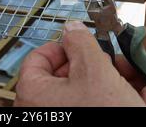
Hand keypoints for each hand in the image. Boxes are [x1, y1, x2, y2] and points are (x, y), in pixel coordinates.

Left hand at [14, 21, 145, 106]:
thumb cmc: (103, 118)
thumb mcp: (95, 72)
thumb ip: (81, 43)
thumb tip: (72, 28)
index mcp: (32, 91)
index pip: (38, 56)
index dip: (62, 46)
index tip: (79, 43)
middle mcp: (36, 109)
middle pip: (55, 74)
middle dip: (83, 64)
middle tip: (102, 63)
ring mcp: (52, 118)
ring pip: (69, 91)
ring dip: (92, 82)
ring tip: (113, 82)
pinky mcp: (66, 124)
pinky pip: (77, 106)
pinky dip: (92, 99)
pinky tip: (112, 100)